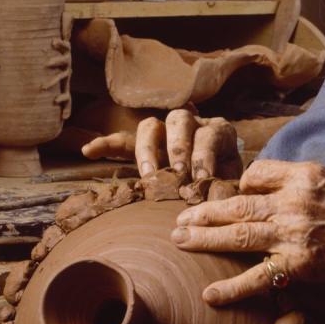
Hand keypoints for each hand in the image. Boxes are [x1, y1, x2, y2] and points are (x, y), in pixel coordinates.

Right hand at [81, 109, 241, 182]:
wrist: (222, 177)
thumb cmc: (228, 181)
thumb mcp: (235, 182)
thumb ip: (229, 188)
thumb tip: (224, 203)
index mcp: (218, 131)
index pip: (209, 134)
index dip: (204, 155)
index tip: (202, 177)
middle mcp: (192, 123)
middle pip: (179, 120)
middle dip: (177, 146)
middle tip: (177, 173)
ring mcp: (166, 131)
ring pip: (151, 126)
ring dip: (147, 149)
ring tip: (148, 175)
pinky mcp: (146, 144)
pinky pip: (124, 139)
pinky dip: (107, 144)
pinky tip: (89, 151)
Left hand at [171, 159, 324, 304]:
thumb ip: (296, 178)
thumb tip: (262, 181)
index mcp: (302, 175)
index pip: (254, 173)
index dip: (240, 185)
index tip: (234, 195)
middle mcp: (294, 202)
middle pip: (237, 204)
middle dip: (204, 213)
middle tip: (178, 220)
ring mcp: (294, 235)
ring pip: (238, 235)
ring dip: (204, 239)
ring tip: (180, 240)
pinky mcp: (299, 265)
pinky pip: (259, 277)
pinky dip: (232, 288)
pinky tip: (210, 294)